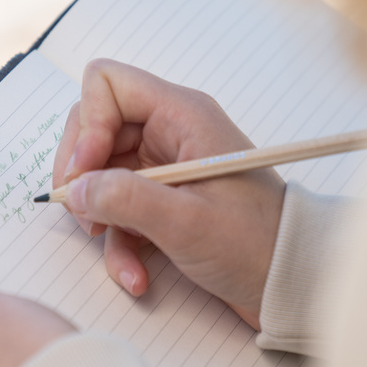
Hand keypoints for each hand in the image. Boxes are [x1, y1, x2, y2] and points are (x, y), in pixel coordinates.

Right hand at [54, 60, 285, 328]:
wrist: (291, 282)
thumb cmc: (256, 243)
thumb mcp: (186, 222)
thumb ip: (123, 199)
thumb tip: (75, 190)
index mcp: (182, 115)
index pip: (107, 84)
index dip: (87, 125)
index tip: (84, 172)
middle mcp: (171, 132)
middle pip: (95, 128)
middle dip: (82, 173)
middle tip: (83, 212)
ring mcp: (166, 166)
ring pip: (102, 174)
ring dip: (100, 217)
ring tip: (112, 248)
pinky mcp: (164, 200)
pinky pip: (120, 209)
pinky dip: (120, 243)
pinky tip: (136, 273)